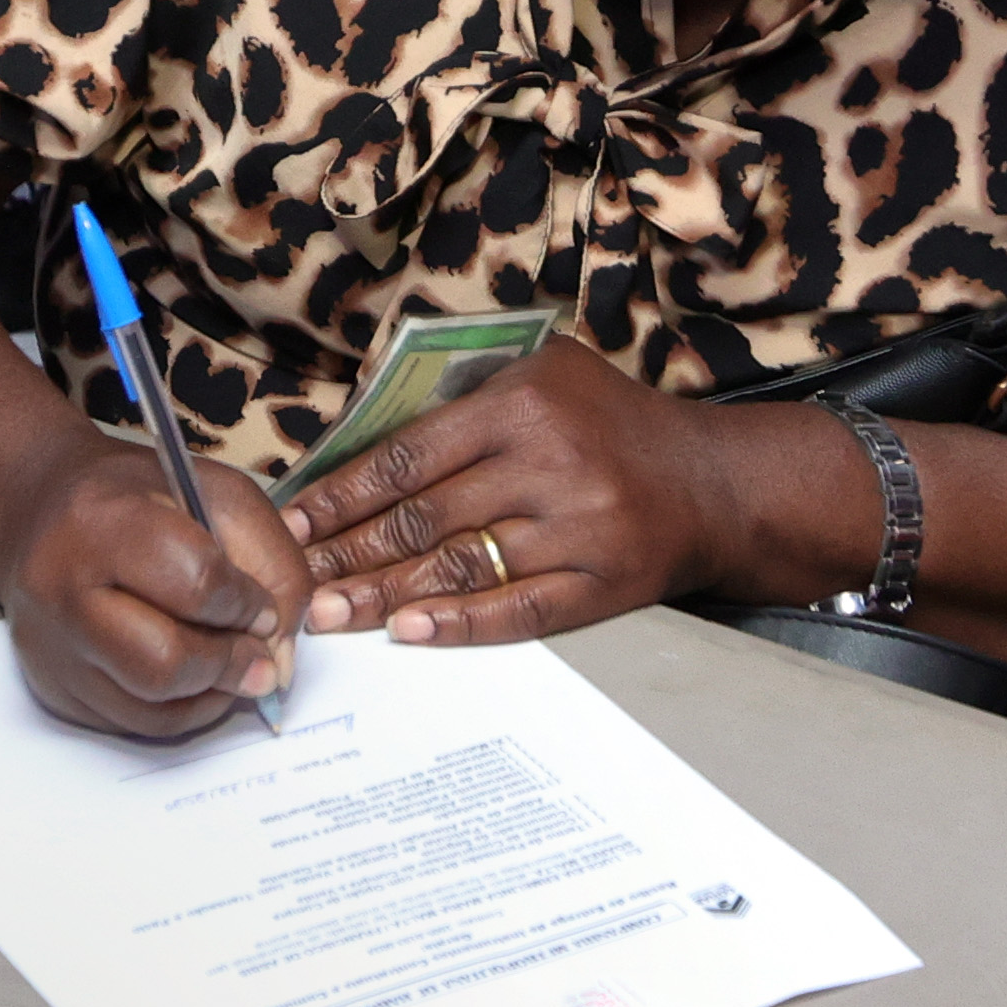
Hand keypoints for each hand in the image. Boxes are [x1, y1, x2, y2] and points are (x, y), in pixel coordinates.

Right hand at [0, 438, 308, 739]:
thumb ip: (270, 562)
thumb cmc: (136, 498)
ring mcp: (49, 647)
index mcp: (101, 521)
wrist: (41, 512)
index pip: (196, 585)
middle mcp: (59, 589)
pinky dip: (180, 710)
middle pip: (165, 663)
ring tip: (229, 664)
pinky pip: (133, 725)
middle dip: (231, 665)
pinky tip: (194, 678)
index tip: (264, 609)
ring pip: (152, 709)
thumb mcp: (217, 494)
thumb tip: (282, 656)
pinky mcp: (52, 688)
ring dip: (211, 695)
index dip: (249, 606)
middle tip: (259, 658)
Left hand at [282, 343, 750, 645]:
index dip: (342, 496)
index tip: (293, 524)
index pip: (407, 457)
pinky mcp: (604, 584)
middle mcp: (551, 463)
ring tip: (330, 616)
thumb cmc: (610, 423)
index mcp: (525, 403)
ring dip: (384, 596)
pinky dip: (459, 625)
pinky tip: (408, 633)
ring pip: (460, 567)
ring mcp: (580, 528)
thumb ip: (464, 394)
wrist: (713, 482)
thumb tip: (361, 438)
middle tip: (294, 582)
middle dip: (347, 554)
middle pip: (423, 518)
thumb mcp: (546, 373)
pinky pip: (519, 611)